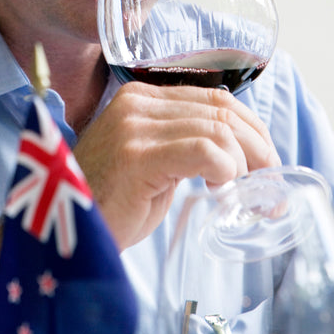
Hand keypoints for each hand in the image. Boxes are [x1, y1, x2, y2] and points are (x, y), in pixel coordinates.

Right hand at [73, 82, 279, 249]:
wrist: (64, 235)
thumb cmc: (112, 204)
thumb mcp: (152, 163)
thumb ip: (185, 144)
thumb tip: (241, 150)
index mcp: (142, 98)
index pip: (216, 98)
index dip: (252, 129)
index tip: (267, 162)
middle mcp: (137, 104)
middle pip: (222, 110)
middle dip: (258, 148)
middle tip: (269, 188)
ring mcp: (135, 127)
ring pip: (218, 129)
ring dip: (244, 166)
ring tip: (244, 196)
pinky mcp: (137, 156)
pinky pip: (202, 150)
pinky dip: (224, 170)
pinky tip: (219, 191)